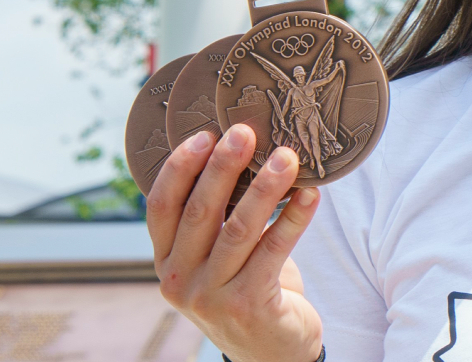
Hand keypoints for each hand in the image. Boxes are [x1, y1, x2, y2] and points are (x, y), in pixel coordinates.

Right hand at [147, 125, 324, 361]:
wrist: (269, 354)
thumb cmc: (245, 289)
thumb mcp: (215, 257)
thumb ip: (215, 218)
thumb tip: (240, 149)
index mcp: (165, 261)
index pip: (160, 208)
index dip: (179, 168)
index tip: (205, 134)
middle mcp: (179, 281)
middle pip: (199, 213)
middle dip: (223, 167)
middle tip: (245, 132)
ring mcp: (211, 297)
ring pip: (238, 230)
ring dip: (266, 188)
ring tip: (288, 156)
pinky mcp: (248, 307)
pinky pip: (273, 252)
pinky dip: (294, 219)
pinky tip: (310, 196)